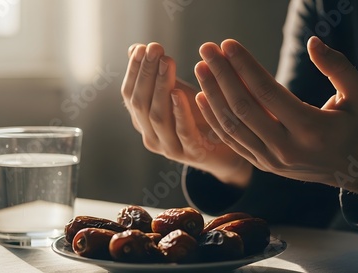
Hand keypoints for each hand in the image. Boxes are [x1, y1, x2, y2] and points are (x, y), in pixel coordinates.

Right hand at [121, 43, 251, 186]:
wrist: (227, 149)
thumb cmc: (199, 117)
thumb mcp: (177, 91)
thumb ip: (157, 74)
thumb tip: (135, 48)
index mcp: (143, 122)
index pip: (130, 94)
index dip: (134, 71)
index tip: (142, 47)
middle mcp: (151, 136)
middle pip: (141, 103)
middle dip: (146, 73)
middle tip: (154, 49)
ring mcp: (170, 148)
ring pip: (158, 117)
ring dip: (161, 87)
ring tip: (166, 63)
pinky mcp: (193, 153)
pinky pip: (183, 132)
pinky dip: (180, 112)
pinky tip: (180, 93)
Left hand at [193, 37, 357, 198]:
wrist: (354, 172)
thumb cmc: (357, 128)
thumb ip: (339, 68)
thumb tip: (313, 42)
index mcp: (311, 129)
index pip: (268, 92)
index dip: (245, 66)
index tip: (228, 44)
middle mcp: (287, 148)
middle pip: (244, 108)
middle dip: (221, 75)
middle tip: (207, 49)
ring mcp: (271, 160)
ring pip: (232, 126)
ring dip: (212, 95)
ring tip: (200, 68)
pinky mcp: (263, 165)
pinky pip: (232, 141)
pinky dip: (214, 119)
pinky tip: (202, 97)